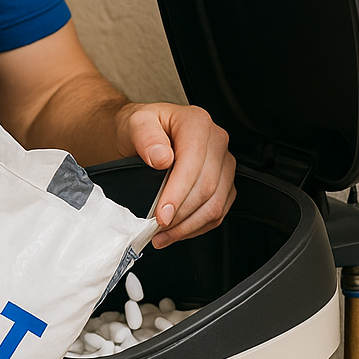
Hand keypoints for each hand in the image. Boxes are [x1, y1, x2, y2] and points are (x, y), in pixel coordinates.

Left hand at [115, 102, 235, 248]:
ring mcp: (223, 163)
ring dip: (188, 226)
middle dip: (180, 215)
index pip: (193, 163)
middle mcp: (216, 141)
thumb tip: (161, 158)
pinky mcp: (224, 182)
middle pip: (207, 187)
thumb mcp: (134, 124)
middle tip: (155, 229)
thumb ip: (145, 137)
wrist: (141, 134)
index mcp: (197, 123)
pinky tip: (176, 232)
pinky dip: (197, 227)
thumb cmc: (139, 129)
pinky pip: (218, 212)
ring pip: (215, 204)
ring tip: (162, 235)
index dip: (177, 194)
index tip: (161, 215)